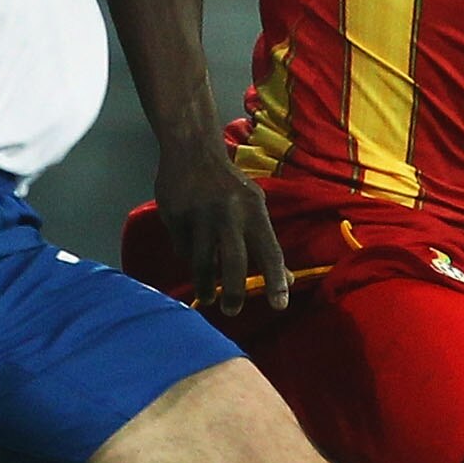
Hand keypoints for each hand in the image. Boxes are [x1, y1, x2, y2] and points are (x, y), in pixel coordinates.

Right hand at [157, 141, 289, 314]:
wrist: (191, 150)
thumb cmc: (229, 184)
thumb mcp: (254, 205)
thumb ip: (267, 242)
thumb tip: (288, 280)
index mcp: (254, 210)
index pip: (270, 250)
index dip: (276, 280)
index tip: (279, 305)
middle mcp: (229, 213)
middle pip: (234, 262)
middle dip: (235, 292)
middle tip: (232, 311)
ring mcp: (199, 215)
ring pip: (202, 262)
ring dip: (205, 285)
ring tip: (208, 298)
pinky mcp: (175, 216)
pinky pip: (182, 249)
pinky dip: (188, 257)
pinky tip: (190, 253)